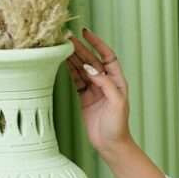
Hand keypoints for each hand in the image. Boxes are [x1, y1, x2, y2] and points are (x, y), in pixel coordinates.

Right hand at [63, 27, 132, 154]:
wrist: (110, 144)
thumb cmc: (117, 125)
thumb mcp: (116, 103)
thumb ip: (105, 84)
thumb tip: (90, 68)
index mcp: (117, 81)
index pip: (107, 56)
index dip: (97, 44)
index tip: (86, 33)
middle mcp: (106, 82)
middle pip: (92, 60)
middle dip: (80, 48)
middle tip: (67, 38)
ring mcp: (95, 89)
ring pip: (82, 69)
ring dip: (72, 58)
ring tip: (61, 46)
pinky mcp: (85, 98)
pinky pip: (76, 80)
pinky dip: (69, 71)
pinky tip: (62, 62)